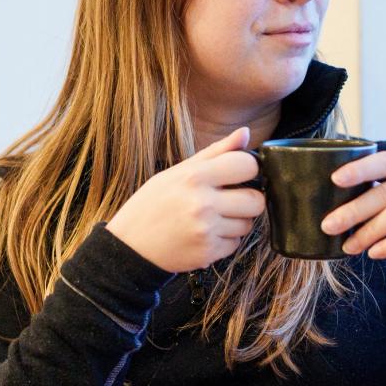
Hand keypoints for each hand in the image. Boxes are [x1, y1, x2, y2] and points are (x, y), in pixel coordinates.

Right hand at [106, 128, 265, 272]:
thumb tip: (245, 132)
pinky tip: (205, 235)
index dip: (248, 169)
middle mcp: (202, 203)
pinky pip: (235, 244)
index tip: (239, 175)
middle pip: (256, 200)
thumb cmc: (153, 204)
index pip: (247, 165)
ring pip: (247, 224)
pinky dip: (225, 240)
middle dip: (247, 200)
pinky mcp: (207, 252)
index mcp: (195, 176)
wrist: (130, 246)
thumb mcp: (177, 172)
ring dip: (235, 222)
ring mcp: (206, 230)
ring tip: (212, 219)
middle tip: (229, 201)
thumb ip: (216, 152)